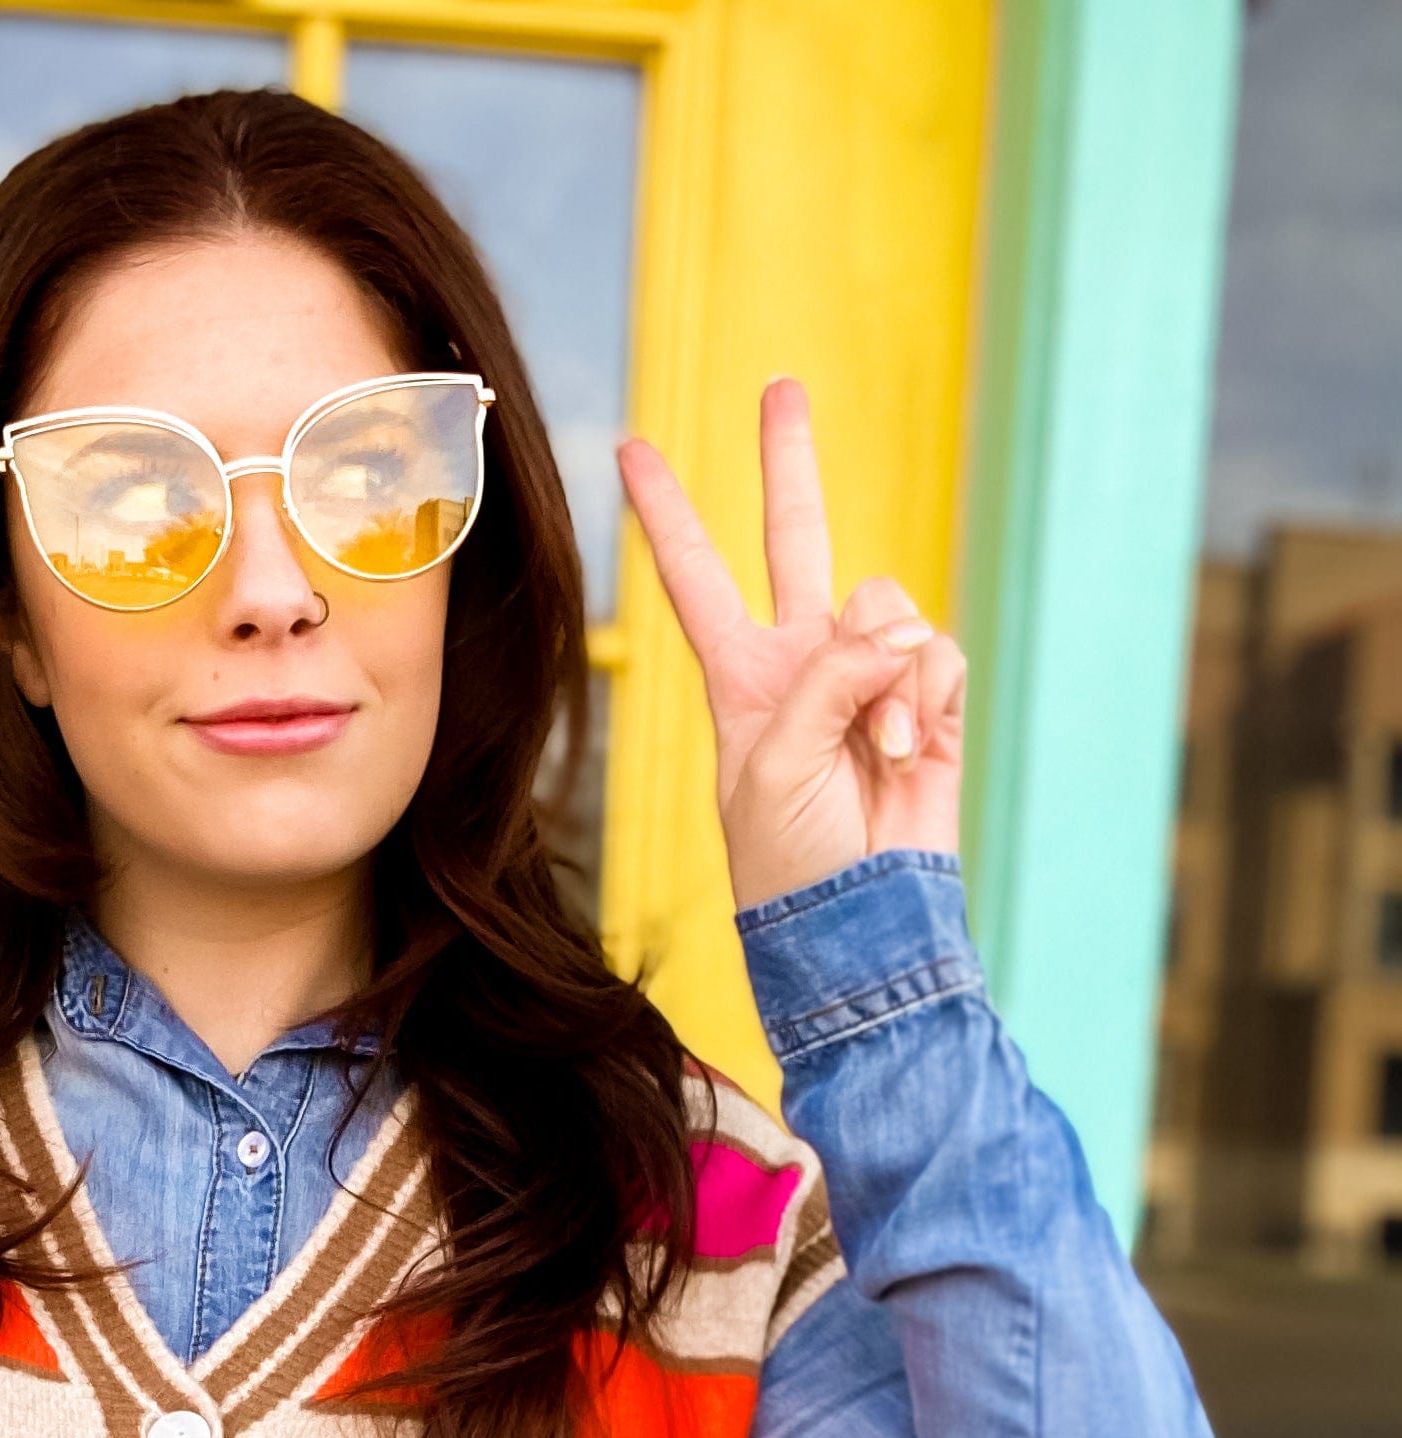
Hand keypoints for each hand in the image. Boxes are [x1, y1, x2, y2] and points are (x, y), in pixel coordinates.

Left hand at [618, 379, 963, 911]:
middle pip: (794, 538)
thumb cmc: (788, 859)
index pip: (695, 577)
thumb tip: (896, 627)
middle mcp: (802, 662)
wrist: (856, 921)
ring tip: (873, 750)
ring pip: (884, 605)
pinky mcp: (928, 702)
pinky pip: (936, 652)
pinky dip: (925, 697)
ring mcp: (868, 677)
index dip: (666, 515)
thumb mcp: (773, 760)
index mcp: (740, 677)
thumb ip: (826, 674)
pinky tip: (905, 755)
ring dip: (885, 672)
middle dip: (789, 463)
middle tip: (782, 387)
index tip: (629, 450)